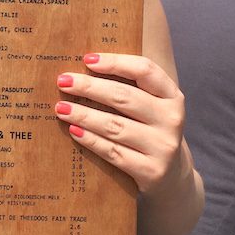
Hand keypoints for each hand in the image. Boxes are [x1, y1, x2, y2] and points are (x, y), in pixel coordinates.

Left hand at [54, 52, 185, 197]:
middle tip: (63, 81)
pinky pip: (113, 152)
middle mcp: (172, 119)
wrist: (172, 175)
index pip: (145, 70)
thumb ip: (130, 87)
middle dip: (89, 87)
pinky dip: (90, 140)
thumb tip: (86, 66)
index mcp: (172, 96)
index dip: (115, 62)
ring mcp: (163, 147)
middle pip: (124, 97)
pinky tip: (74, 130)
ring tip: (61, 108)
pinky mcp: (151, 171)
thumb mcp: (152, 106)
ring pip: (114, 126)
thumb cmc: (151, 130)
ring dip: (84, 115)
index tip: (87, 59)